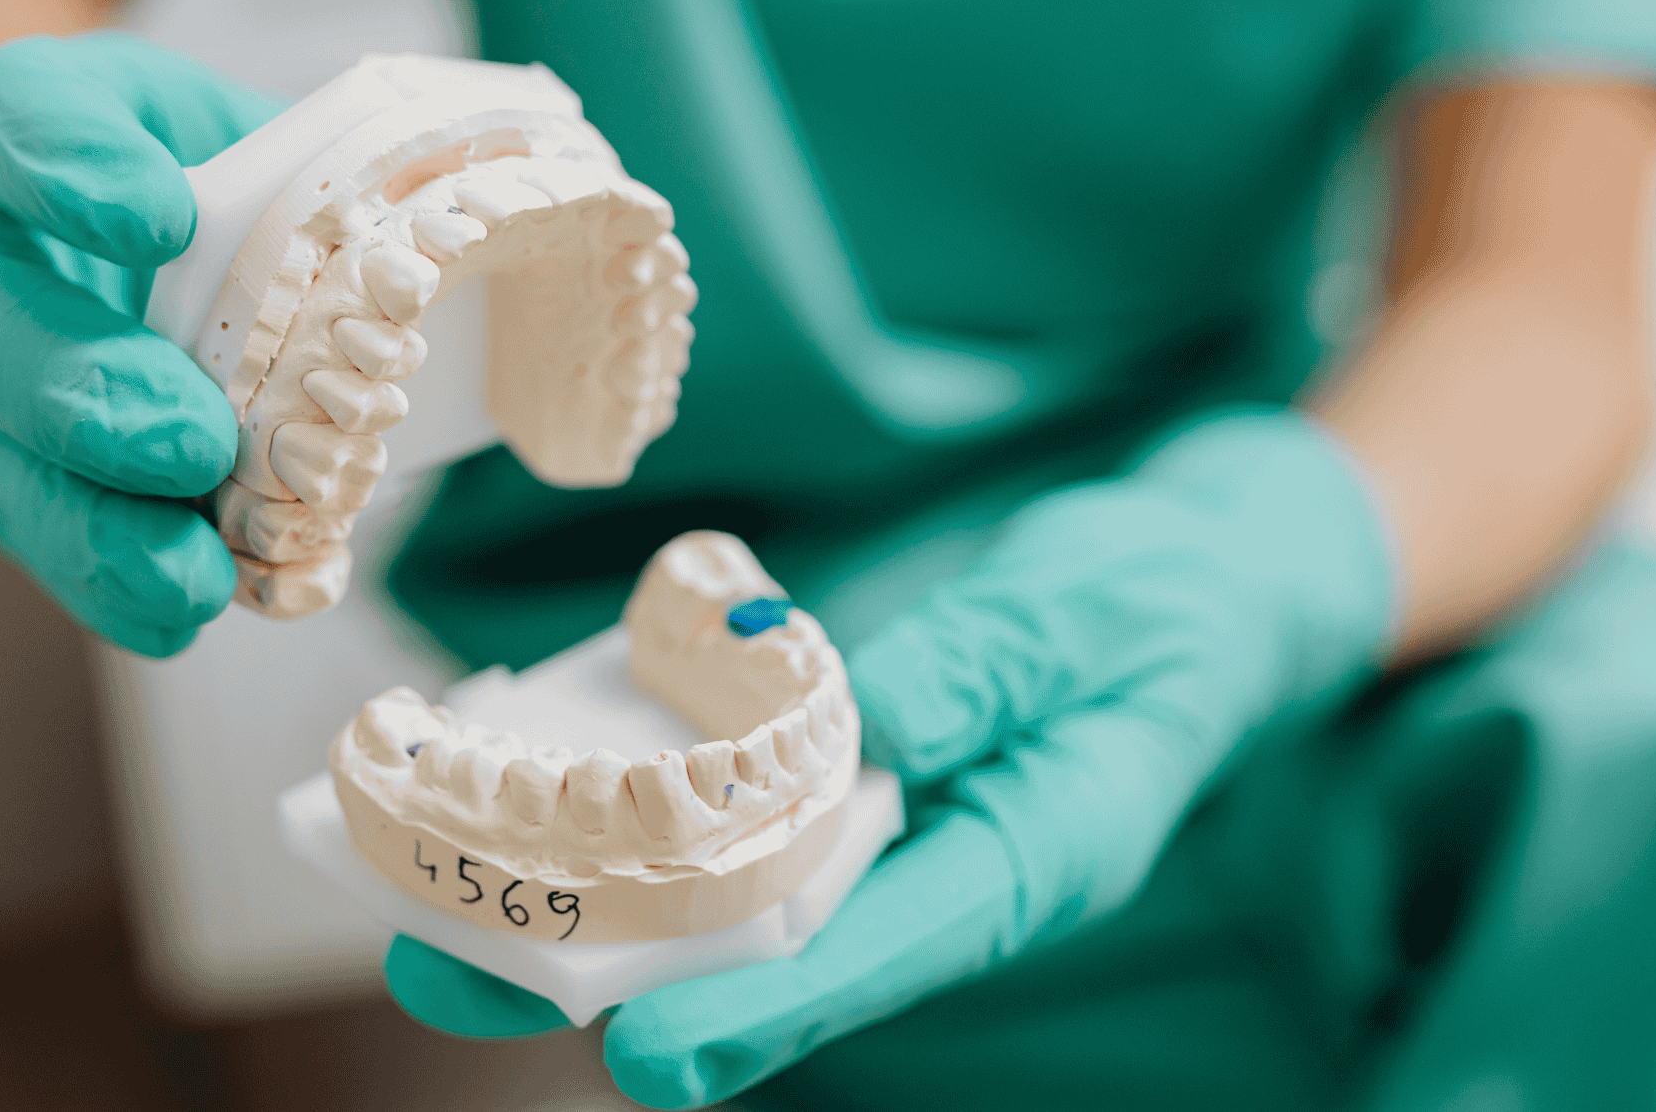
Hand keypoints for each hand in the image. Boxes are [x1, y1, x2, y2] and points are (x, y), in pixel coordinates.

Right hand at [0, 32, 284, 656]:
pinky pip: (57, 540)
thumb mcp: (301, 134)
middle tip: (185, 443)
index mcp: (55, 127)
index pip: (17, 110)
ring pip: (2, 454)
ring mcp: (12, 375)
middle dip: (76, 391)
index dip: (65, 165)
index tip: (158, 219)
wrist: (254, 252)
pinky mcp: (47, 475)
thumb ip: (329, 174)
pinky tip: (184, 609)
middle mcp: (4, 250)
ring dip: (91, 527)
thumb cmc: (267, 181)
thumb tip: (412, 267)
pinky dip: (120, 589)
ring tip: (188, 575)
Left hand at [383, 409, 1395, 1106]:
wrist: (1208, 596)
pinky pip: (740, 841)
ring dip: (598, 919)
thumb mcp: (1094, 611)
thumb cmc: (1167, 606)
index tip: (646, 1058)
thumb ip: (983, 665)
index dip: (765, 1011)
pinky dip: (641, 838)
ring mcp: (895, 844)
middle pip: (770, 960)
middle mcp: (946, 876)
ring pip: (734, 915)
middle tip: (458, 975)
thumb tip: (866, 720)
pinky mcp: (856, 801)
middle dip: (618, 979)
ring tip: (447, 922)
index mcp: (1032, 858)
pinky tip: (537, 818)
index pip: (886, 953)